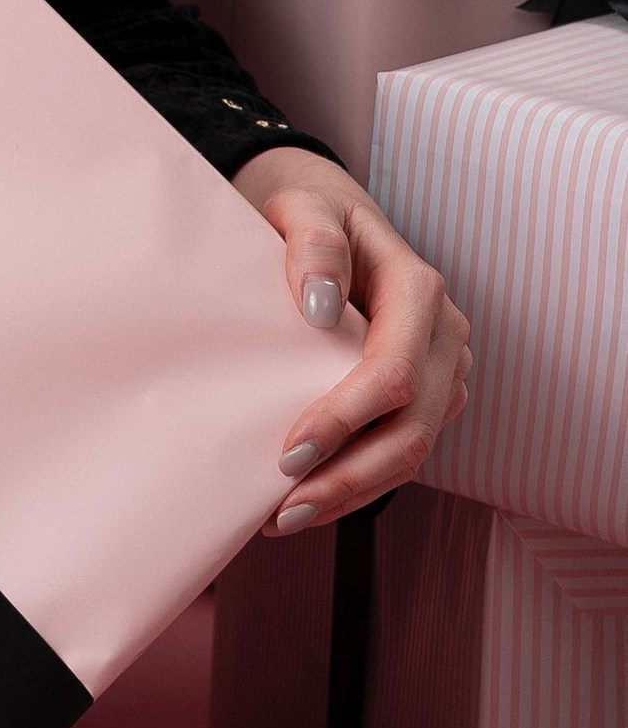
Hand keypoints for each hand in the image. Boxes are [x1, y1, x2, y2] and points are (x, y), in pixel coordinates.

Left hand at [231, 146, 470, 533]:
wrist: (335, 222)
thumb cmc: (312, 215)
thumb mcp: (303, 207)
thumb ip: (312, 243)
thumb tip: (317, 307)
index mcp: (419, 291)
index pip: (392, 372)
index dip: (345, 420)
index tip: (289, 453)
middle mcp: (444, 336)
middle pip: (412, 428)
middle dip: (349, 477)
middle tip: (283, 511)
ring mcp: (444, 371)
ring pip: (413, 451)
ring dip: (353, 492)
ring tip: (286, 519)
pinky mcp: (430, 397)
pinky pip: (403, 450)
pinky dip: (360, 483)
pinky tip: (311, 500)